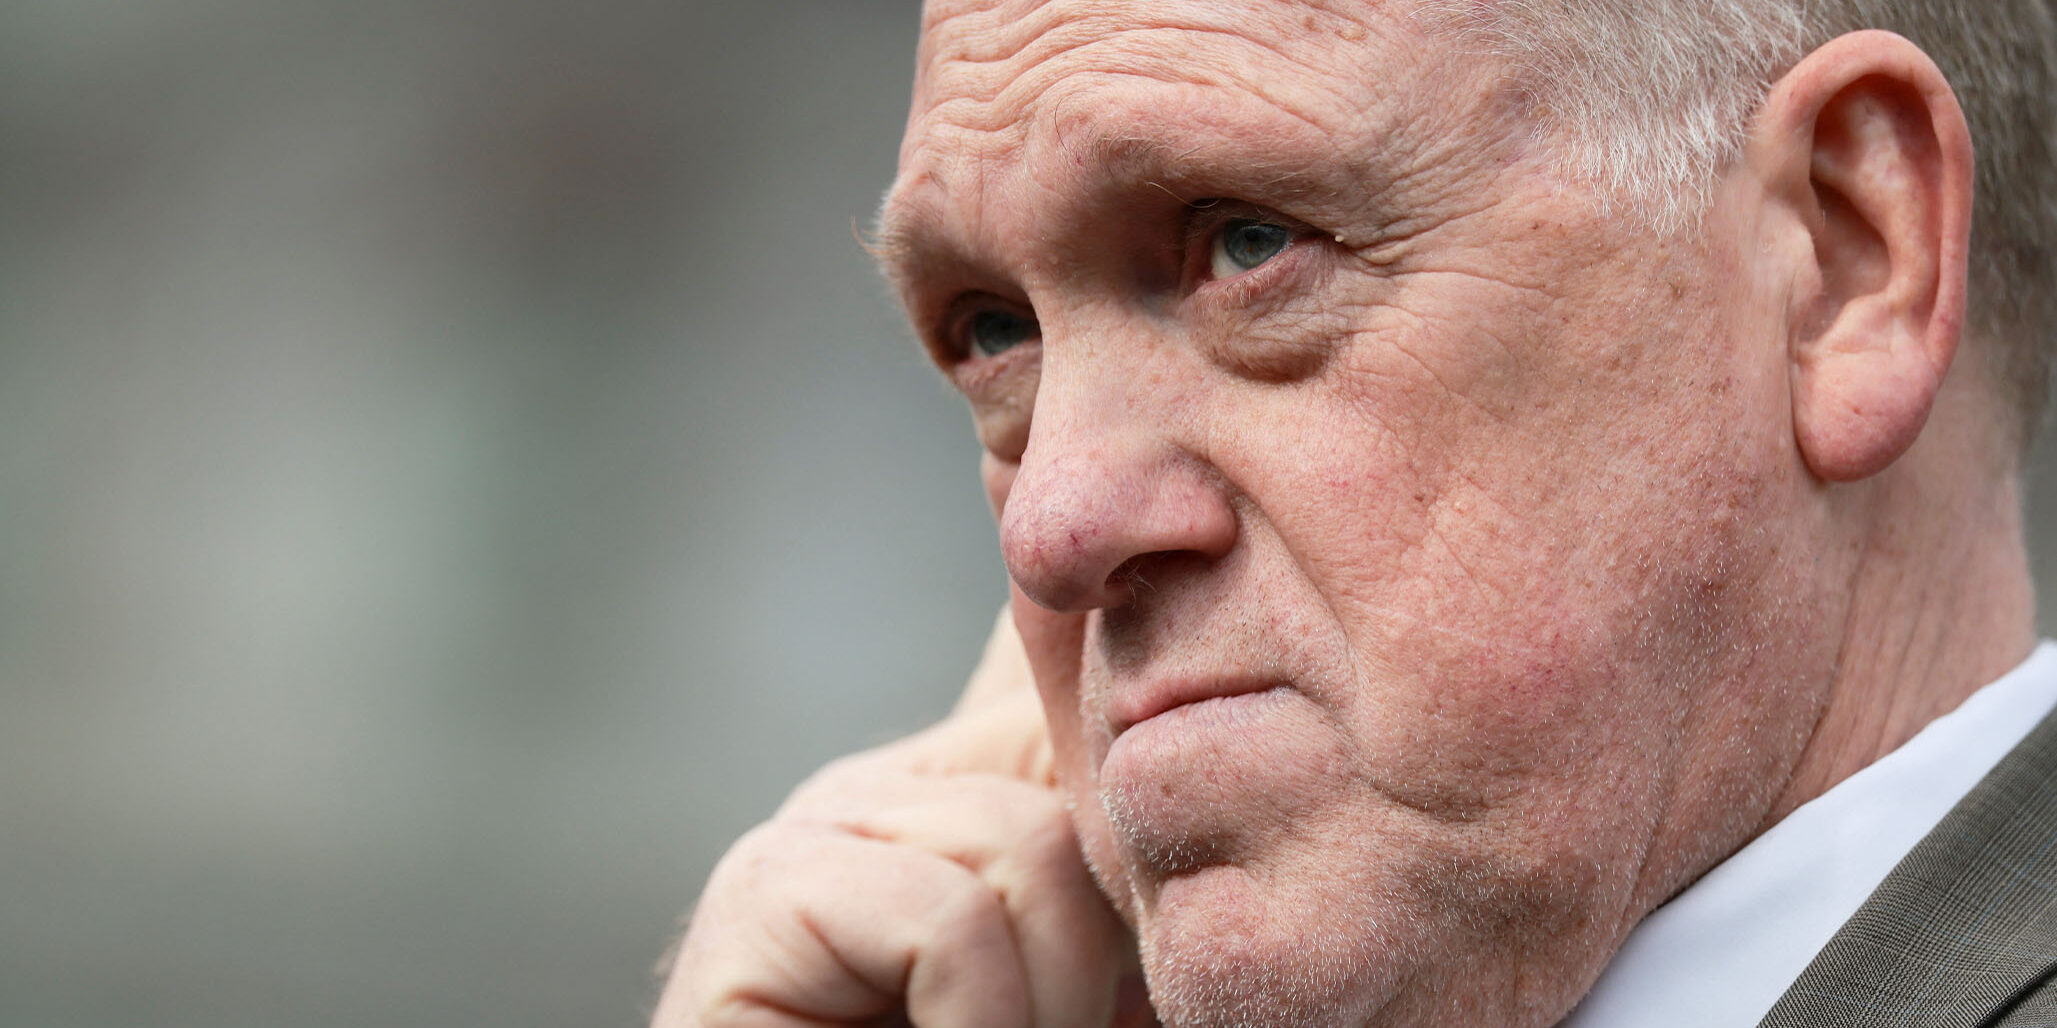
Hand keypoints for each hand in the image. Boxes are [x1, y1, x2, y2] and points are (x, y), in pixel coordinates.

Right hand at [652, 611, 1153, 1027]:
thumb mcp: (1082, 989)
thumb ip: (1120, 899)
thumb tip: (1242, 803)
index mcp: (972, 793)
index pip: (1083, 711)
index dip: (1146, 809)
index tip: (1154, 940)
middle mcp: (892, 789)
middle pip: (1078, 778)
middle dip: (1107, 943)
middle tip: (1075, 1027)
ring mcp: (817, 828)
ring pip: (1024, 846)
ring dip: (1047, 1008)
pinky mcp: (757, 895)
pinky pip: (944, 919)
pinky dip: (979, 1027)